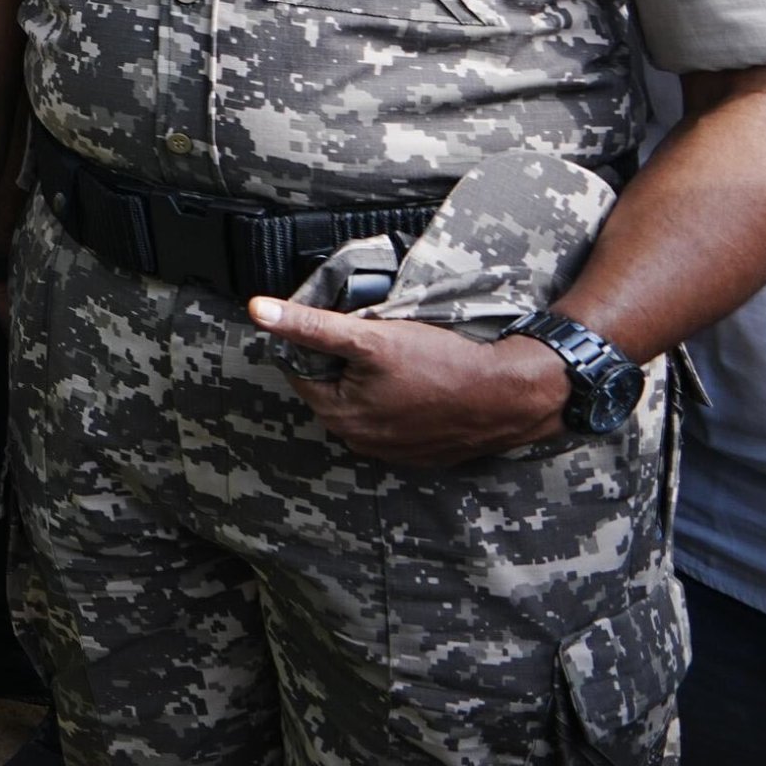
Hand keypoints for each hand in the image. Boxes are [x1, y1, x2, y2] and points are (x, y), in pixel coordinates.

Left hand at [248, 300, 572, 467]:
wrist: (508, 395)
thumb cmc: (441, 364)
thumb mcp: (370, 337)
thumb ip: (310, 325)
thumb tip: (257, 310)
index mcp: (337, 414)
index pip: (303, 370)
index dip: (320, 345)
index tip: (349, 330)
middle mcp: (358, 441)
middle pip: (333, 389)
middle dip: (347, 366)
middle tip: (382, 345)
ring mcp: (392, 452)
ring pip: (364, 406)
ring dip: (373, 385)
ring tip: (405, 365)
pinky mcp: (422, 454)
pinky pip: (396, 423)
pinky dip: (401, 405)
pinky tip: (423, 387)